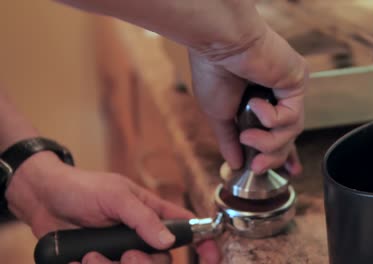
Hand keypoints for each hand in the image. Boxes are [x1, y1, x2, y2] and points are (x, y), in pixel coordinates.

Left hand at [5, 152, 219, 263]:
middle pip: (162, 260)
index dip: (203, 241)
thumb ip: (143, 217)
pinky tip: (80, 260)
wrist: (43, 199)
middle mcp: (140, 234)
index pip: (185, 227)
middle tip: (125, 257)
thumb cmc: (82, 188)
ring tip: (89, 256)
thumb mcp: (116, 196)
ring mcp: (120, 250)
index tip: (211, 255)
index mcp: (152, 212)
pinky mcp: (100, 262)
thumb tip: (168, 240)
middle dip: (144, 263)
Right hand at [55, 0, 306, 175]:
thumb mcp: (218, 115)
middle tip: (257, 166)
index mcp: (260, 101)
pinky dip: (271, 118)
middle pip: (287, 137)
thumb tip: (235, 164)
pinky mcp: (297, 81)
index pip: (277, 132)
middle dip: (273, 156)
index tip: (287, 171)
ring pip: (291, 131)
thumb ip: (230, 140)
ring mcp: (289, 88)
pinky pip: (291, 116)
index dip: (281, 153)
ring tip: (248, 138)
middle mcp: (278, 95)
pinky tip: (255, 104)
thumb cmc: (213, 71)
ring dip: (269, 142)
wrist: (219, 44)